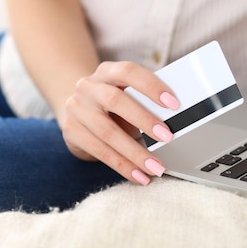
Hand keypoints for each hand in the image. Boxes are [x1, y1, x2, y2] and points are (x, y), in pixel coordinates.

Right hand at [60, 61, 179, 184]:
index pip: (129, 72)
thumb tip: (175, 122)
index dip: (151, 86)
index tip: (173, 103)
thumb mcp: (125, 93)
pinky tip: (138, 175)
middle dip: (144, 120)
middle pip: (116, 101)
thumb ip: (143, 101)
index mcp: (107, 72)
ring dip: (135, 153)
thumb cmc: (110, 103)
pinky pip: (100, 151)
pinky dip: (122, 166)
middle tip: (167, 137)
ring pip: (107, 132)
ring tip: (155, 167)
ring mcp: (77, 108)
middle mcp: (88, 87)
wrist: (76, 109)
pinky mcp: (71, 131)